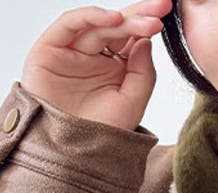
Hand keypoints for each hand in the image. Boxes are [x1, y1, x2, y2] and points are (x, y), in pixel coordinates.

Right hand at [21, 0, 173, 130]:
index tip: (167, 14)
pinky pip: (70, 24)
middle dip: (140, 15)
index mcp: (114, 69)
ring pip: (98, 25)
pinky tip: (114, 18)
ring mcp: (72, 52)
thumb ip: (143, 74)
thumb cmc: (100, 134)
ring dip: (122, 18)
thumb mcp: (132, 104)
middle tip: (161, 8)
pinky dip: (90, 16)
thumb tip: (147, 41)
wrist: (69, 154)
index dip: (148, 25)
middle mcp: (93, 57)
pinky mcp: (50, 49)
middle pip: (117, 27)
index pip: (132, 39)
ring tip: (146, 20)